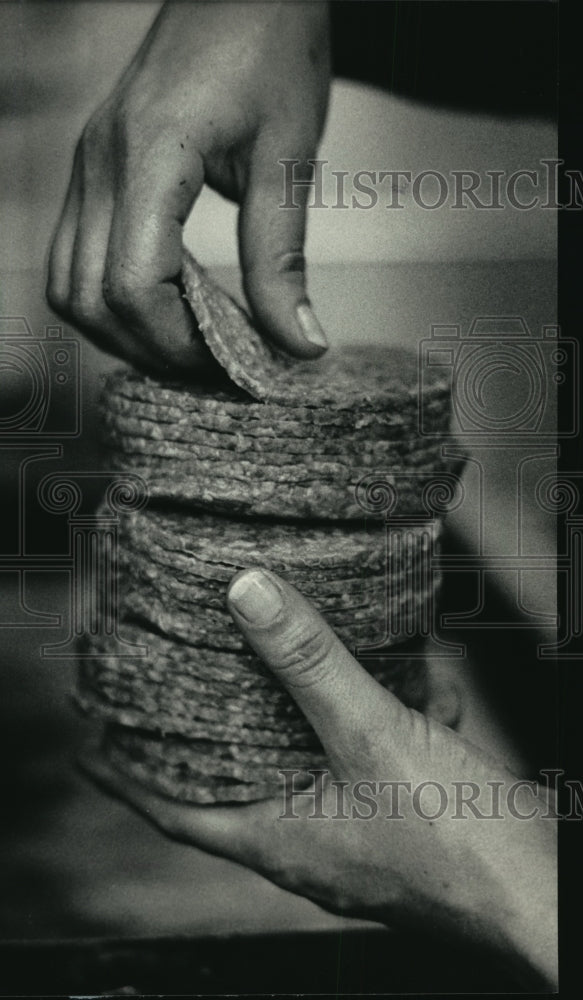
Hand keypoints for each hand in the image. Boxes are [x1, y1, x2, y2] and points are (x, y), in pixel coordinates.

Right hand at [47, 1, 329, 371]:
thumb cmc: (272, 48)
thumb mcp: (290, 158)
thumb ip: (283, 259)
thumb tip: (299, 345)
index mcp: (149, 154)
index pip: (132, 286)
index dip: (179, 344)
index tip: (235, 363)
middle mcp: (100, 164)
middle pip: (89, 300)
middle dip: (153, 351)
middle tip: (219, 367)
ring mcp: (87, 166)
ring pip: (69, 287)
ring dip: (125, 332)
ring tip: (194, 342)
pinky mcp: (94, 170)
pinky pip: (77, 258)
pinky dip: (116, 299)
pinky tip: (172, 303)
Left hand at [82, 568, 556, 989]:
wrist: (549, 894)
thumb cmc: (460, 841)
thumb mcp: (373, 736)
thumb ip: (310, 664)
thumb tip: (246, 596)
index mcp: (282, 839)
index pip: (174, 811)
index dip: (127, 776)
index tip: (91, 745)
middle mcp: (312, 843)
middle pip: (244, 777)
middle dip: (229, 721)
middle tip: (204, 672)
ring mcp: (359, 834)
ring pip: (319, 758)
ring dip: (326, 707)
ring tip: (335, 661)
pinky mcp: (402, 819)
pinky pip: (378, 759)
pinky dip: (391, 718)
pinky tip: (429, 686)